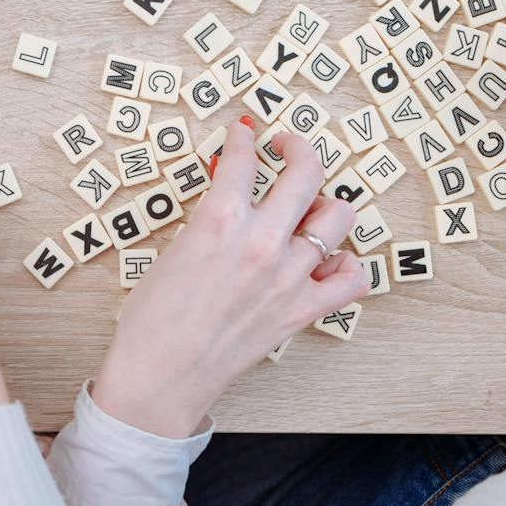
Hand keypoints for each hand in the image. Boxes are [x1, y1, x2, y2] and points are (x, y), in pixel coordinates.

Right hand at [92, 122, 370, 437]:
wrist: (162, 372)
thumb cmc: (155, 318)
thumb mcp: (175, 249)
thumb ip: (210, 219)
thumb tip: (230, 196)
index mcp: (220, 219)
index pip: (243, 158)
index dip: (245, 138)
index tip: (247, 132)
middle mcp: (261, 241)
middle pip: (305, 172)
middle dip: (298, 149)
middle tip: (287, 148)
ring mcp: (288, 275)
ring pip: (337, 217)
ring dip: (326, 205)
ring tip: (311, 209)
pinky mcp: (301, 310)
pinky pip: (351, 279)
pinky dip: (346, 266)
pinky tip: (328, 263)